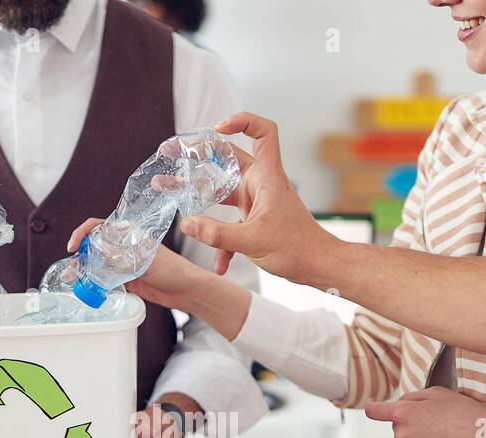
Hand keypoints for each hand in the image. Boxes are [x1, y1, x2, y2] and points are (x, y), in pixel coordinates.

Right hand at [67, 218, 208, 310]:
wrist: (185, 290)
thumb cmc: (173, 269)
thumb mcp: (147, 260)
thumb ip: (124, 255)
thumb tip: (100, 250)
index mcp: (128, 234)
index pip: (98, 226)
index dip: (83, 233)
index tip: (74, 245)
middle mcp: (122, 246)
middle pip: (93, 245)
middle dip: (79, 254)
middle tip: (72, 267)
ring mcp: (122, 263)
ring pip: (96, 263)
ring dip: (84, 270)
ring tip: (73, 279)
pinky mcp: (124, 279)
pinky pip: (104, 279)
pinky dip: (94, 283)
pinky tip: (86, 287)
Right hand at [178, 112, 340, 283]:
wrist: (316, 266)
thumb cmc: (297, 248)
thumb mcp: (253, 241)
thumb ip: (219, 235)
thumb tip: (188, 224)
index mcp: (267, 177)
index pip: (263, 132)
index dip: (242, 121)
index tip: (217, 129)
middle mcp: (260, 184)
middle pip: (227, 158)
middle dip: (199, 155)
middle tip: (171, 152)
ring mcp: (255, 201)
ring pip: (221, 190)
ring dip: (198, 194)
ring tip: (169, 191)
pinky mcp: (252, 220)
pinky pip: (229, 224)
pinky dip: (221, 241)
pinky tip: (219, 264)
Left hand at [365, 387, 485, 437]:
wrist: (484, 437)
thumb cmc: (463, 412)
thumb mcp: (436, 393)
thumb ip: (411, 397)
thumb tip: (399, 404)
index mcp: (403, 413)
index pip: (375, 411)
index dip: (372, 407)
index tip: (372, 407)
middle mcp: (402, 434)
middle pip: (395, 426)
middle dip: (408, 422)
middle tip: (433, 421)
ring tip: (438, 435)